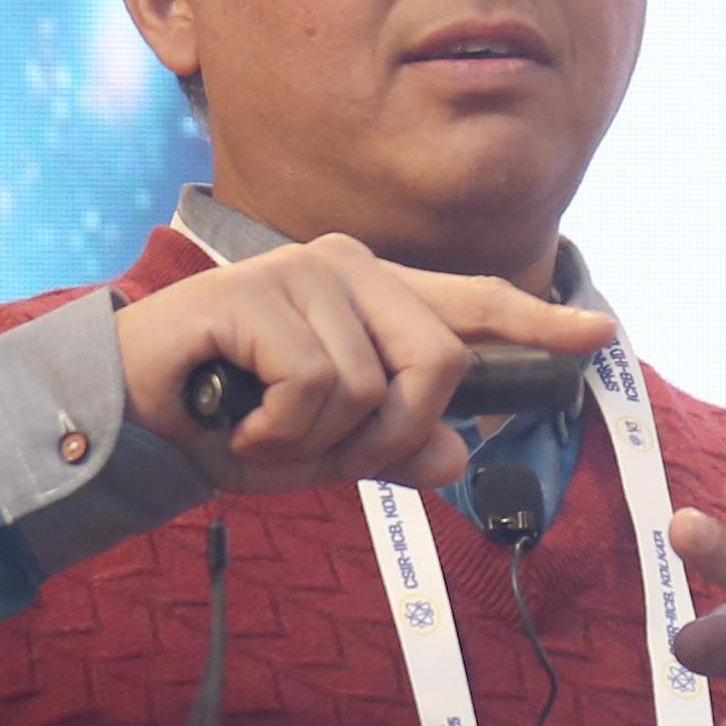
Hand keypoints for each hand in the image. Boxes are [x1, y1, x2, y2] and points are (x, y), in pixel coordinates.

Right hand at [115, 237, 610, 495]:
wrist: (124, 422)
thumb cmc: (222, 423)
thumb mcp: (319, 450)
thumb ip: (388, 448)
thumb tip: (456, 458)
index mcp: (368, 294)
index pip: (469, 307)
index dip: (537, 322)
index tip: (600, 333)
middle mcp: (343, 268)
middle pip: (440, 363)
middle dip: (390, 434)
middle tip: (318, 452)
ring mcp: (300, 274)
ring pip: (376, 388)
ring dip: (317, 441)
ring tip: (258, 429)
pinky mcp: (255, 294)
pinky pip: (318, 388)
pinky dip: (277, 432)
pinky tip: (232, 420)